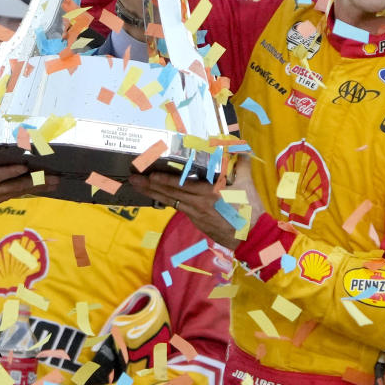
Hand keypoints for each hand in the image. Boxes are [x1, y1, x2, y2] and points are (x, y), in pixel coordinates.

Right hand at [0, 154, 57, 258]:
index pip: (0, 171)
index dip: (16, 168)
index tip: (31, 161)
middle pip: (15, 183)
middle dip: (36, 179)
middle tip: (54, 175)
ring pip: (17, 191)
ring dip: (37, 187)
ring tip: (54, 183)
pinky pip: (12, 196)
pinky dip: (26, 191)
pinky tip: (39, 188)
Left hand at [130, 154, 263, 248]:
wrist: (251, 237)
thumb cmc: (249, 209)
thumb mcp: (247, 184)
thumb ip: (241, 164)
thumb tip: (241, 147)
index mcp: (209, 192)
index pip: (181, 185)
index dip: (164, 180)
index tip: (149, 174)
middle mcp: (197, 203)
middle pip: (169, 193)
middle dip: (149, 185)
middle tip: (132, 179)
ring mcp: (195, 214)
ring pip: (170, 201)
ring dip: (153, 193)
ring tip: (138, 186)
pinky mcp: (196, 221)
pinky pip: (178, 208)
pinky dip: (167, 200)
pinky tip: (158, 196)